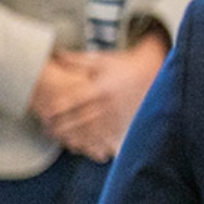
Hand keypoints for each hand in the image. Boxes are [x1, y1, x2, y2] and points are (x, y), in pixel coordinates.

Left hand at [36, 32, 168, 161]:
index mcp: (101, 88)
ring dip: (76, 138)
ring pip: (93, 132)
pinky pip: (110, 138)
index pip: (73, 101)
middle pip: (80, 119)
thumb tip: (56, 55)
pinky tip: (87, 147)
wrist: (157, 73)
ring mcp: (119, 116)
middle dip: (63, 126)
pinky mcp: (128, 124)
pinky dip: (97, 144)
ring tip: (64, 141)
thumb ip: (78, 60)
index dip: (57, 109)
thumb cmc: (126, 65)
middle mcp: (109, 104)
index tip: (46, 114)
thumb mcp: (103, 60)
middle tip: (49, 130)